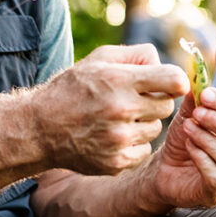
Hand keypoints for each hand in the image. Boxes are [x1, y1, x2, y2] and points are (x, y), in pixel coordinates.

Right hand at [30, 44, 188, 174]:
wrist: (39, 128)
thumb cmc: (72, 88)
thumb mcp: (99, 58)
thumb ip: (136, 54)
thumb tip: (164, 61)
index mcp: (119, 80)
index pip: (175, 81)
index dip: (176, 81)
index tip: (168, 83)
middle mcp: (121, 110)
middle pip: (167, 106)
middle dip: (156, 100)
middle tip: (135, 99)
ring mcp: (119, 139)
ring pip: (156, 129)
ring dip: (145, 123)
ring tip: (120, 118)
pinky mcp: (116, 162)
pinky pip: (144, 150)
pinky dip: (135, 144)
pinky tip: (115, 135)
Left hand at [144, 87, 215, 208]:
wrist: (164, 169)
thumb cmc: (185, 140)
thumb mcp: (190, 116)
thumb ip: (196, 100)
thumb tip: (198, 80)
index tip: (205, 94)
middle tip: (197, 113)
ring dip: (209, 141)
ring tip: (188, 128)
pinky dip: (202, 158)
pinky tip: (189, 146)